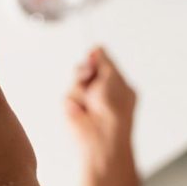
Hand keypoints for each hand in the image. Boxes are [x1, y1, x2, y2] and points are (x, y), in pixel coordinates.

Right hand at [65, 47, 136, 169]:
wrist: (102, 136)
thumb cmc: (115, 112)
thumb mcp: (115, 80)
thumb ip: (104, 62)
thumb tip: (96, 49)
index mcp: (117, 84)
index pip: (103, 63)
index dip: (96, 58)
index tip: (93, 56)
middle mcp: (101, 91)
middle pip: (85, 67)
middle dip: (86, 71)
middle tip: (92, 81)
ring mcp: (86, 99)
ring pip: (75, 79)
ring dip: (81, 86)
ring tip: (91, 101)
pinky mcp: (73, 108)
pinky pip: (69, 94)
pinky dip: (76, 99)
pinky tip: (82, 110)